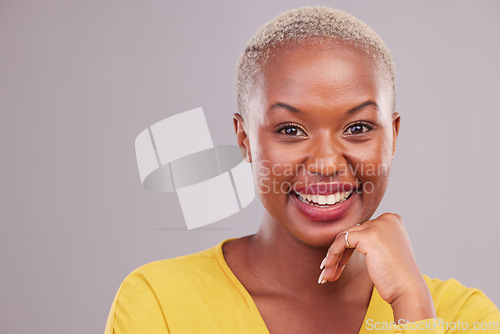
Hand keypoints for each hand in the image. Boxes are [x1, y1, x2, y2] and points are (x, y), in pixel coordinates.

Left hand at [318, 213, 435, 322]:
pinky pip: (342, 241)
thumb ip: (369, 241)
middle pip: (352, 233)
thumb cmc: (397, 277)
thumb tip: (343, 239)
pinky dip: (333, 254)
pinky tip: (329, 268)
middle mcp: (387, 219)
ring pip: (344, 237)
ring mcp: (378, 225)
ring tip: (327, 275)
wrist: (408, 291)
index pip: (361, 230)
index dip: (347, 248)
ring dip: (333, 257)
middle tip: (329, 272)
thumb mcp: (384, 252)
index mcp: (392, 221)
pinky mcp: (369, 235)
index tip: (337, 264)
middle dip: (339, 254)